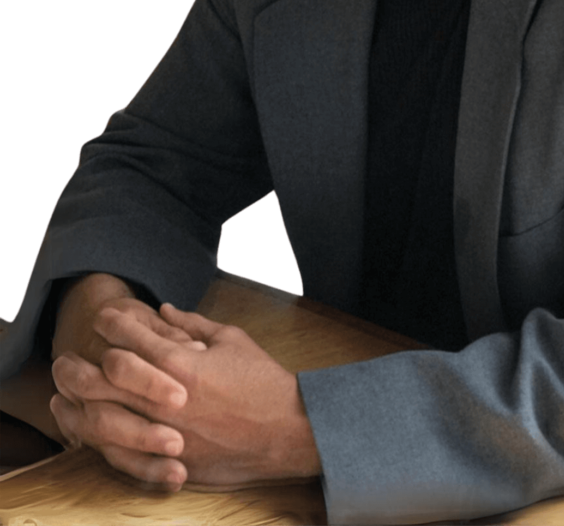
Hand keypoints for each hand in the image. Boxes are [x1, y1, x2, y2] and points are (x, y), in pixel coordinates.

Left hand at [59, 303, 321, 488]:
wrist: (287, 429)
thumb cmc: (262, 380)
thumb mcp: (232, 339)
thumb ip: (193, 324)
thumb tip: (164, 310)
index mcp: (185, 363)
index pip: (132, 338)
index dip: (113, 324)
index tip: (103, 318)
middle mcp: (169, 399)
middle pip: (106, 380)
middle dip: (81, 365)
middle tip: (68, 358)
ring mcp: (168, 434)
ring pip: (107, 419)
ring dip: (81, 404)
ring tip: (67, 395)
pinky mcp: (171, 462)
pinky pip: (124, 454)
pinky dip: (102, 440)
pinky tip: (92, 430)